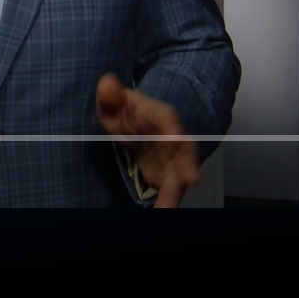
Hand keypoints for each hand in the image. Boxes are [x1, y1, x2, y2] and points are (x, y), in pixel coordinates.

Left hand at [96, 74, 200, 207]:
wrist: (136, 127)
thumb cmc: (125, 112)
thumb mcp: (113, 101)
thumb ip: (110, 95)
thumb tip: (106, 84)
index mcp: (158, 115)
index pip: (167, 118)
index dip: (172, 128)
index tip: (175, 137)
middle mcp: (171, 138)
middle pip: (184, 151)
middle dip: (188, 165)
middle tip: (192, 180)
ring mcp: (171, 159)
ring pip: (178, 176)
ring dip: (175, 193)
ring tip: (167, 209)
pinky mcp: (166, 177)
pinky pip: (168, 192)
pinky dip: (166, 204)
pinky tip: (160, 213)